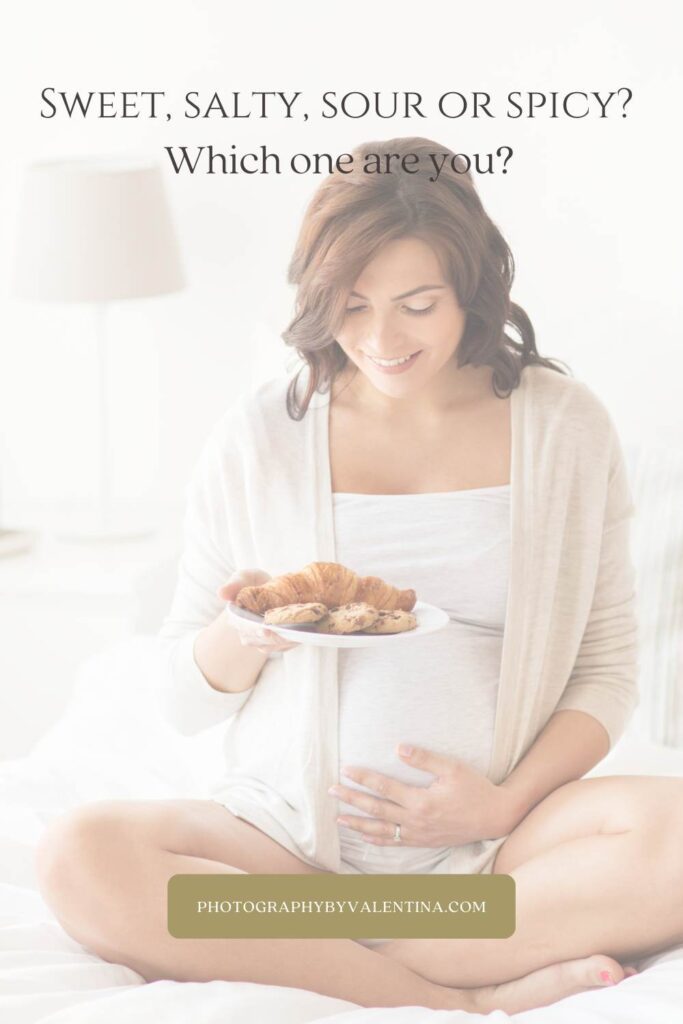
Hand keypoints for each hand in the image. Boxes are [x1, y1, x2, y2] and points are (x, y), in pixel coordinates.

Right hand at [218, 570, 300, 654]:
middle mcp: (250, 635)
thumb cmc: (252, 583)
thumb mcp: (242, 578)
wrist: (268, 590)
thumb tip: (221, 593)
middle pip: (264, 641)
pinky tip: (307, 630)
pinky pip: (290, 644)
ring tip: (302, 629)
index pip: (246, 630)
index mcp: (238, 621)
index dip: (256, 631)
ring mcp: (266, 641)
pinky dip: (298, 638)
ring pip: (278, 645)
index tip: (266, 630)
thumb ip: (233, 585)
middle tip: (289, 631)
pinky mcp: (281, 642)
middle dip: (277, 637)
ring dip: (290, 638)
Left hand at [329, 745, 520, 846]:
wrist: (494, 816)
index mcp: (421, 801)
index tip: (346, 769)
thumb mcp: (452, 768)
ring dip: (358, 823)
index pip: (384, 788)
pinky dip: (377, 840)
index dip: (363, 778)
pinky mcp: (423, 841)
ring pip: (381, 830)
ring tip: (338, 817)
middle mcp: (416, 820)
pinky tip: (364, 836)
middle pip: (376, 809)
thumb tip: (398, 748)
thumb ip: (424, 759)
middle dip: (351, 800)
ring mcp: (418, 834)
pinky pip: (395, 842)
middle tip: (331, 791)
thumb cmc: (475, 788)